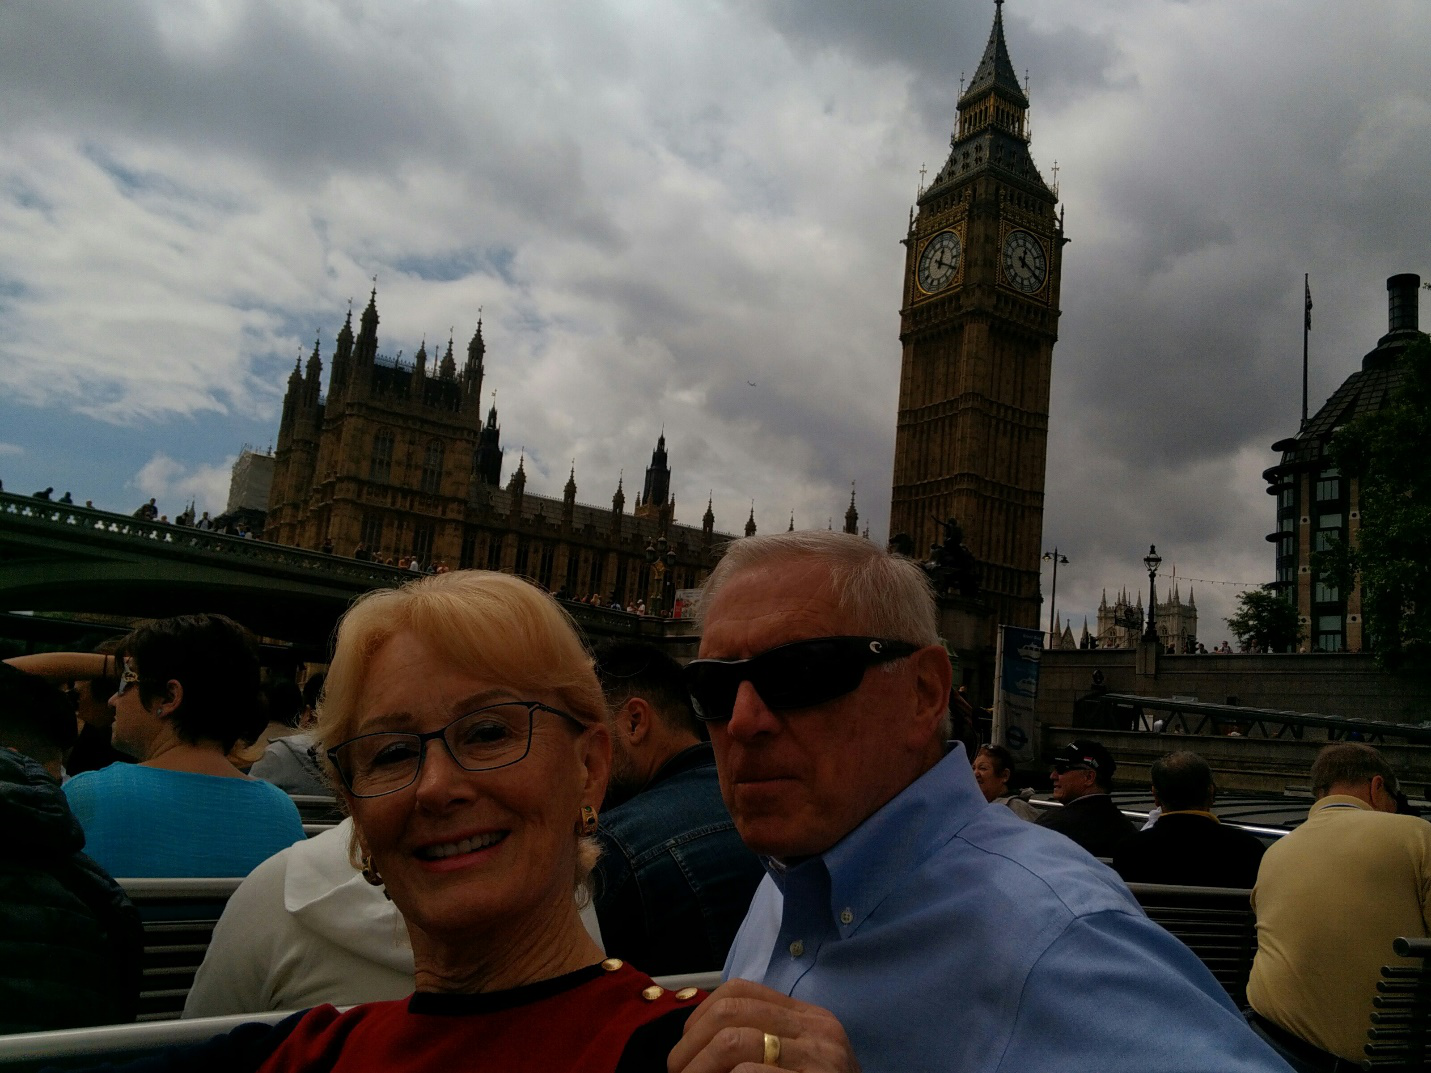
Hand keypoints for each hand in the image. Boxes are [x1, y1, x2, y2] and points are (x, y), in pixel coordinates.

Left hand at [668, 979, 860, 1072]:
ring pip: (733, 1041)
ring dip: (699, 1068)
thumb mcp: (801, 1061)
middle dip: (691, 1043)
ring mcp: (819, 1059)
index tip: (686, 1045)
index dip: (702, 1014)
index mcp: (811, 1019)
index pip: (743, 991)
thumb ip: (766, 1041)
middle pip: (732, 1012)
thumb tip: (700, 1038)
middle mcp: (818, 1031)